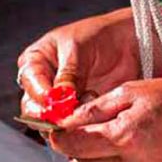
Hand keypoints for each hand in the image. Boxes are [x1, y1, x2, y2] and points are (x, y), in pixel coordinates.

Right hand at [17, 8, 161, 115]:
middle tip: (71, 113)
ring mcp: (60, 100)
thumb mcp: (78, 48)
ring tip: (91, 101)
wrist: (131, 42)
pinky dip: (84, 122)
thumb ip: (67, 74)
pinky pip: (74, 126)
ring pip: (53, 122)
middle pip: (35, 109)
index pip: (30, 85)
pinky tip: (99, 108)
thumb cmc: (102, 35)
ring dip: (70, 118)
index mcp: (35, 62)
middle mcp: (43, 83)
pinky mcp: (78, 112)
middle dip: (53, 114)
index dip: (41, 97)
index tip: (56, 104)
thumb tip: (57, 99)